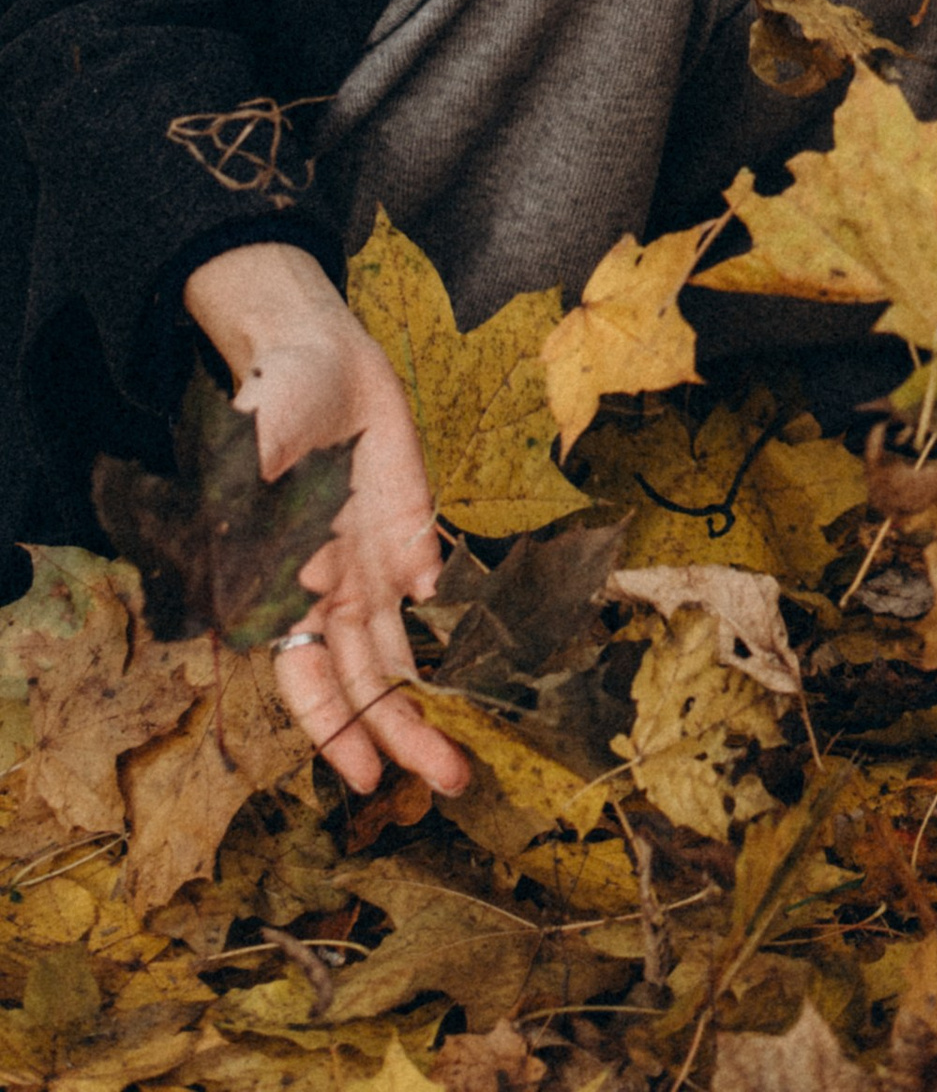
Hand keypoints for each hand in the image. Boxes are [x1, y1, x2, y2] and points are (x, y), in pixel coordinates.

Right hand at [185, 243, 467, 797]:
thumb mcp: (254, 455)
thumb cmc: (272, 403)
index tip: (366, 776)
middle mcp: (331, 589)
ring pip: (402, 656)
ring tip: (461, 764)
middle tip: (448, 783)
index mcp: (285, 584)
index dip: (334, 729)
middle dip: (401, 735)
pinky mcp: (410, 532)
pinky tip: (482, 666)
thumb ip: (257, 520)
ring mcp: (372, 565)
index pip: (309, 678)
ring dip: (429, 708)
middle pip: (366, 683)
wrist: (318, 353)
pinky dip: (455, 627)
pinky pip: (434, 591)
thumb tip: (262, 591)